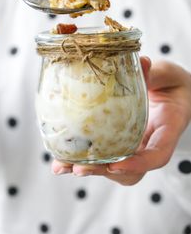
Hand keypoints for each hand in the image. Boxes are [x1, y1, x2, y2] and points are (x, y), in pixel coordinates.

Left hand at [52, 58, 190, 184]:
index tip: (114, 165)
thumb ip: (155, 73)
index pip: (156, 156)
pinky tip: (62, 160)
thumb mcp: (167, 75)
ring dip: (88, 169)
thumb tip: (142, 62)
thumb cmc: (171, 84)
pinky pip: (105, 156)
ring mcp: (135, 146)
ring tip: (62, 166)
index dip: (137, 164)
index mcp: (168, 129)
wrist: (171, 92)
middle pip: (130, 170)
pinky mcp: (120, 142)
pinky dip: (83, 160)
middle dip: (103, 171)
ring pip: (115, 169)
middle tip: (78, 167)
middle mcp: (150, 143)